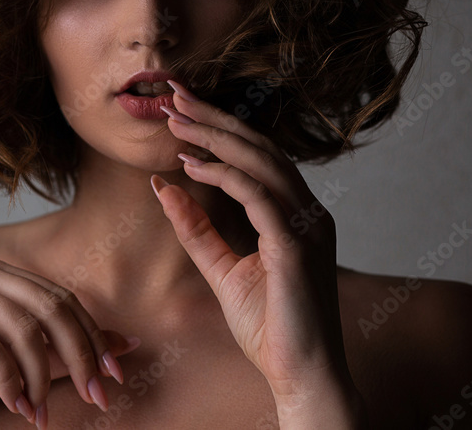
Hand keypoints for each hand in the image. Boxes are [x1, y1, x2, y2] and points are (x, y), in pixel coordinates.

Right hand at [0, 255, 139, 428]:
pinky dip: (8, 379)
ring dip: (41, 378)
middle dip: (78, 357)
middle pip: (50, 307)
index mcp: (2, 273)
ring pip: (22, 327)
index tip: (114, 379)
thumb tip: (128, 343)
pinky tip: (16, 406)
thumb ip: (70, 353)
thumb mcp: (28, 366)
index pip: (63, 299)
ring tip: (42, 414)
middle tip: (95, 398)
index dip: (93, 338)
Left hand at [150, 80, 362, 417]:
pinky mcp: (297, 245)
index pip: (256, 155)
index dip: (219, 127)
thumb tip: (163, 187)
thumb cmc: (269, 326)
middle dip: (214, 118)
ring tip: (176, 121)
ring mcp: (308, 226)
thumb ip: (196, 229)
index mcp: (296, 214)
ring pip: (261, 161)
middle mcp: (308, 211)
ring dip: (215, 136)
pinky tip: (191, 163)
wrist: (300, 375)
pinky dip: (225, 174)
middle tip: (174, 96)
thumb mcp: (222, 269)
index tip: (181, 109)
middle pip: (259, 147)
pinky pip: (259, 195)